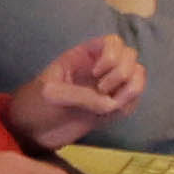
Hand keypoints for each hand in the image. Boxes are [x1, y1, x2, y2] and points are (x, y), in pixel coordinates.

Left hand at [0, 33, 147, 148]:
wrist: (34, 131)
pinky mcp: (115, 105)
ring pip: (139, 74)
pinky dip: (130, 103)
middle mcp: (101, 68)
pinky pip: (135, 97)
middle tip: (102, 89)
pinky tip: (112, 112)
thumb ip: (79, 95)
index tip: (96, 72)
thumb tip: (109, 103)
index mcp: (84, 56)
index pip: (114, 42)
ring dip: (130, 88)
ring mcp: (110, 86)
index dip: (112, 55)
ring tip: (109, 103)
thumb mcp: (51, 93)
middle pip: (131, 56)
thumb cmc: (36, 103)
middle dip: (121, 73)